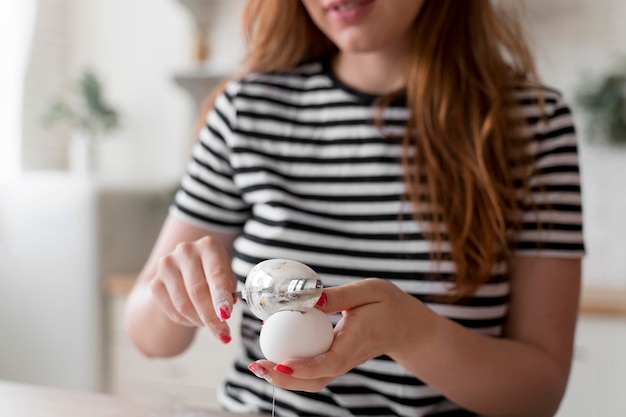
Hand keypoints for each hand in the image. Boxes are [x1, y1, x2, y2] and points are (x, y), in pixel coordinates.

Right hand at [149, 235, 235, 343]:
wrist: (185, 272)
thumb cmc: (213, 274)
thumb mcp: (227, 276)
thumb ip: (228, 290)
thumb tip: (226, 310)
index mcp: (208, 245)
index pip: (216, 274)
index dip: (221, 297)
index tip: (226, 315)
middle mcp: (185, 250)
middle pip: (197, 290)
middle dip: (211, 316)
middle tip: (222, 333)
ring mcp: (166, 265)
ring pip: (183, 303)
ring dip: (199, 320)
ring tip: (211, 325)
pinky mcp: (154, 282)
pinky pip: (172, 310)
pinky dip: (186, 320)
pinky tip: (195, 319)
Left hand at [248, 278, 426, 391]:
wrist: (405, 327)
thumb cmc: (388, 304)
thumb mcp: (369, 290)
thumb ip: (340, 295)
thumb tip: (311, 298)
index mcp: (358, 340)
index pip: (331, 361)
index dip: (306, 366)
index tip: (282, 364)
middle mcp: (348, 358)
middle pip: (316, 380)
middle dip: (284, 379)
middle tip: (257, 366)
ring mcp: (342, 364)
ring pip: (312, 381)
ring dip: (284, 379)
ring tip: (258, 366)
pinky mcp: (336, 362)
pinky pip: (313, 373)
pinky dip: (291, 370)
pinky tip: (272, 357)